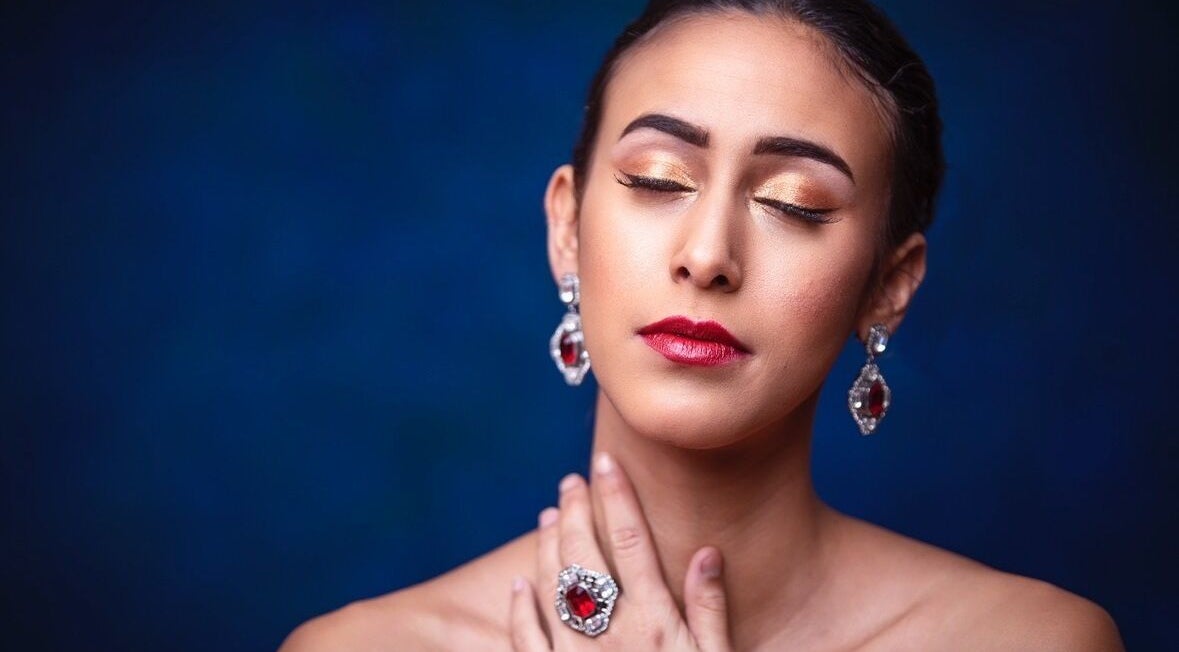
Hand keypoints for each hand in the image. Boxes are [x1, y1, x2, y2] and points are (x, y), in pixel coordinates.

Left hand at [509, 453, 732, 650]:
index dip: (618, 498)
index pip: (632, 544)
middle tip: (571, 479)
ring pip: (554, 590)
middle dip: (577, 512)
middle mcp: (613, 635)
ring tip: (548, 513)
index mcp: (657, 625)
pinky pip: (529, 643)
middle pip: (587, 557)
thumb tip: (706, 553)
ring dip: (549, 548)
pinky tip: (520, 585)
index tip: (606, 462)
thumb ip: (711, 612)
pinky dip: (522, 611)